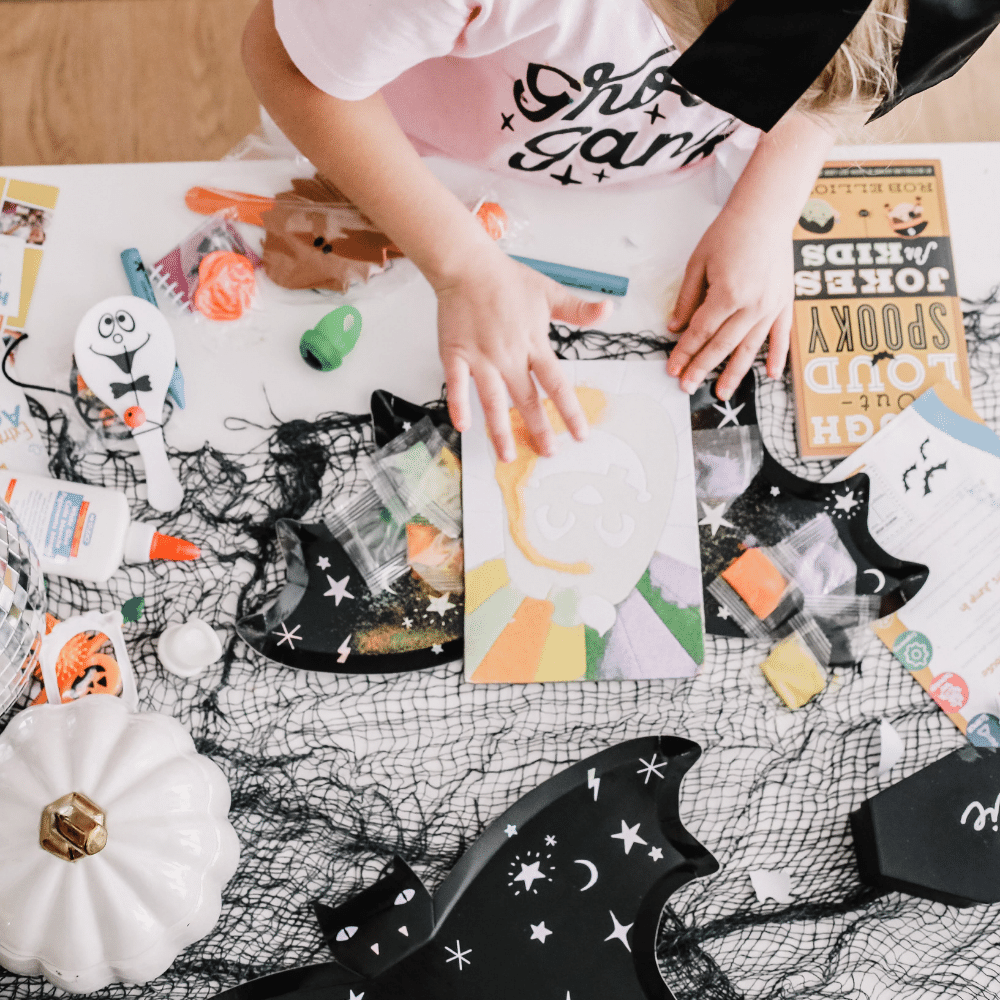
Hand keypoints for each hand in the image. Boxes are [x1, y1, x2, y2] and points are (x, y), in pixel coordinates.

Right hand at [436, 246, 609, 461]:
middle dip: (539, 429)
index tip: (580, 434)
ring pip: (492, 401)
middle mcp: (509, 355)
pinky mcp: (455, 353)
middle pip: (527, 400)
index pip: (557, 384)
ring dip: (501, 431)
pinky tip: (464, 427)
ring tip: (507, 456)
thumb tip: (609, 311)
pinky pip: (456, 385)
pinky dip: (459, 406)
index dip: (570, 411)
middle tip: (548, 453)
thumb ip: (578, 310)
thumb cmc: (507, 279)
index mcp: (534, 343)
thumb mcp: (549, 292)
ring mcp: (481, 356)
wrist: (467, 264)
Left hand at [666, 207, 792, 400]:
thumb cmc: (729, 233)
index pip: (700, 332)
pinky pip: (782, 336)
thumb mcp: (698, 263)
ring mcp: (771, 306)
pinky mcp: (785, 302)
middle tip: (687, 386)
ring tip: (722, 393)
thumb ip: (687, 299)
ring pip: (749, 347)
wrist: (765, 212)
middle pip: (722, 345)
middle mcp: (752, 305)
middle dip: (702, 368)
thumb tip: (675, 328)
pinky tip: (769, 375)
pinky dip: (776, 356)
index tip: (672, 369)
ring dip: (734, 372)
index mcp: (728, 294)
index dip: (684, 352)